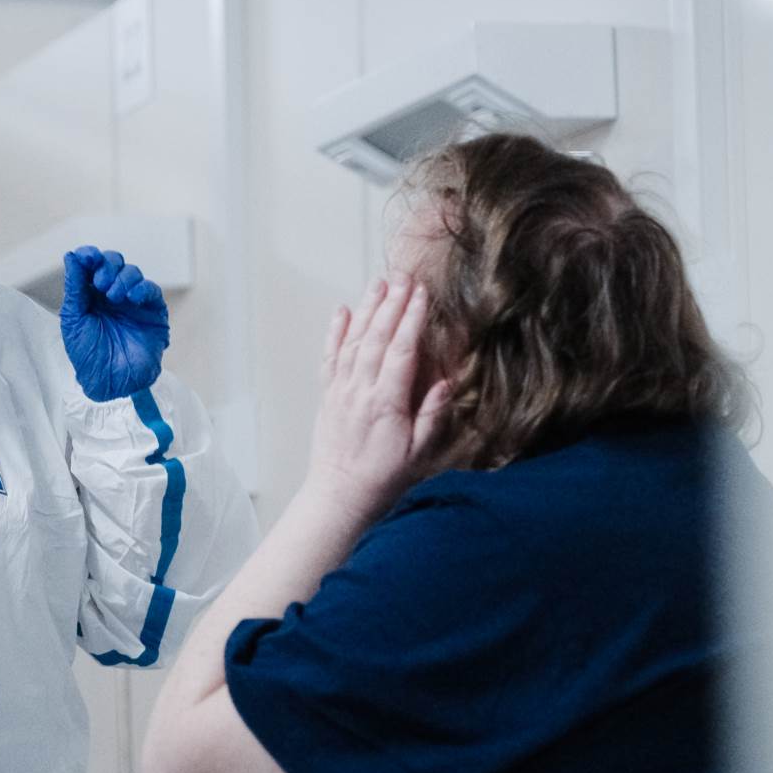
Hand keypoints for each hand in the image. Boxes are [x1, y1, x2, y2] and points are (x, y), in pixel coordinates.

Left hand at [60, 246, 169, 401]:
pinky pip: (151, 290)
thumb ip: (75, 287)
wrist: (110, 381)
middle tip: (101, 283)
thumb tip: (71, 256)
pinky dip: (142, 288)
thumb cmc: (88, 354)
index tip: (87, 257)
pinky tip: (132, 298)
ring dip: (122, 278)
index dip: (90, 256)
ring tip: (114, 297)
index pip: (92, 264)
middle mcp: (111, 294)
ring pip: (132, 273)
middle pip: (114, 262)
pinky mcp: (153, 312)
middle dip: (107, 266)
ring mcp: (133, 302)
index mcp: (90, 294)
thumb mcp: (73, 319)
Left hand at [303, 276, 450, 524]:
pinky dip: (335, 332)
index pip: (400, 351)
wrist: (339, 496)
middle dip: (391, 304)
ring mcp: (340, 391)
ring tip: (379, 283)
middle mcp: (359, 392)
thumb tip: (444, 381)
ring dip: (366, 310)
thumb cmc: (383, 479)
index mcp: (385, 404)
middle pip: (376, 338)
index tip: (422, 294)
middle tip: (404, 276)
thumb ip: (431, 416)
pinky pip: (330, 357)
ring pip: (353, 342)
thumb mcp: (418, 454)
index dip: (411, 319)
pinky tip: (342, 311)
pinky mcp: (328, 395)